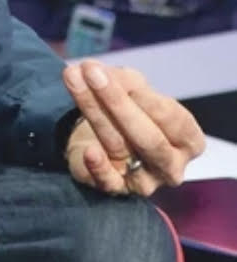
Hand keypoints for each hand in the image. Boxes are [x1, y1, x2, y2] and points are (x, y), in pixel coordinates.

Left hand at [62, 59, 204, 197]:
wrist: (103, 140)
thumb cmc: (131, 111)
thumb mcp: (135, 89)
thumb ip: (125, 81)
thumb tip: (100, 73)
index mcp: (189, 140)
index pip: (169, 116)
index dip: (140, 94)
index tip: (110, 71)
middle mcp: (172, 165)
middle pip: (147, 137)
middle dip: (116, 101)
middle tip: (90, 72)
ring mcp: (146, 181)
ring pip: (118, 146)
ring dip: (92, 109)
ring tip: (73, 79)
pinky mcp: (117, 190)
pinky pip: (108, 181)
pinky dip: (98, 166)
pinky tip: (88, 151)